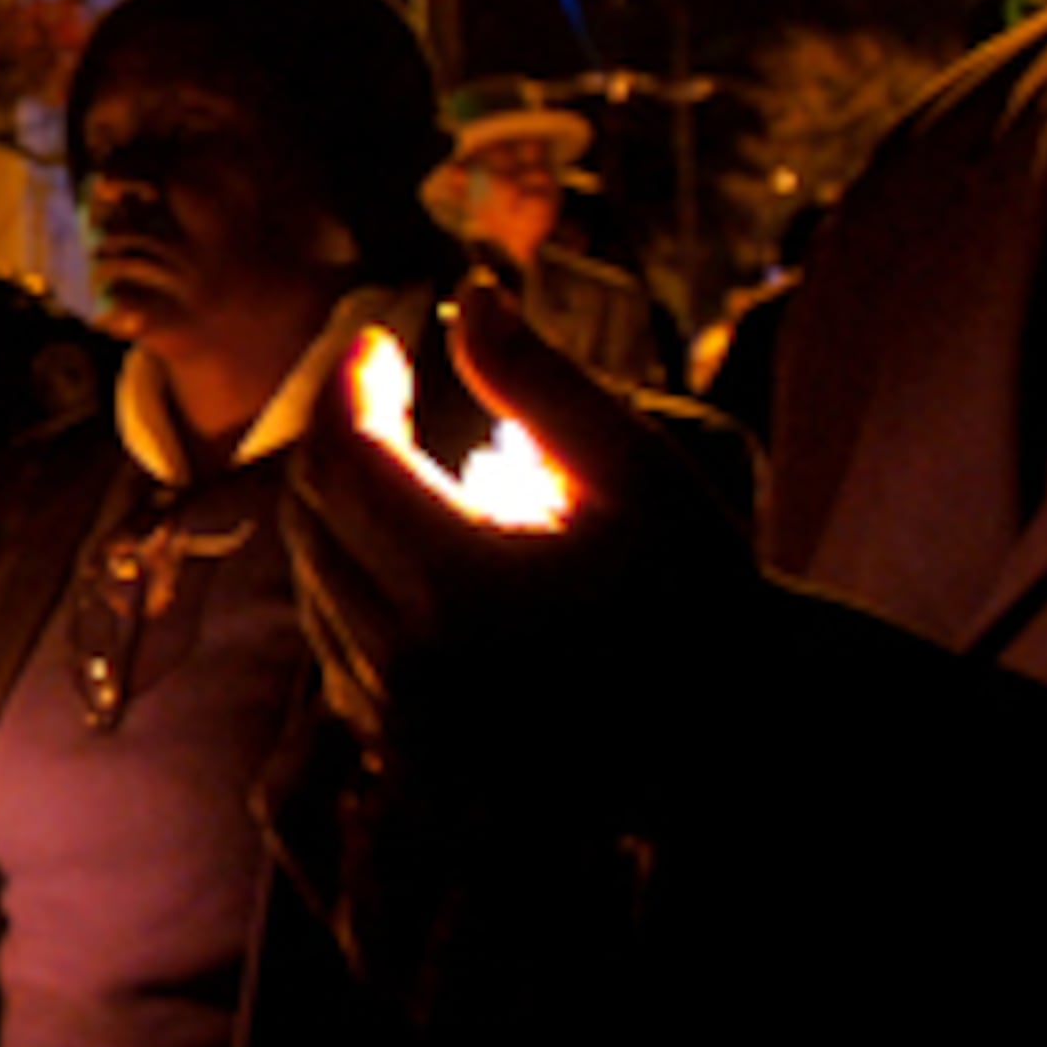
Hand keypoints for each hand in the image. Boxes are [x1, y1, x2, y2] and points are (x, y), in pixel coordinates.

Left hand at [290, 277, 754, 746]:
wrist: (733, 731)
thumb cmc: (697, 590)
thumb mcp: (637, 469)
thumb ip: (540, 380)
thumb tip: (470, 295)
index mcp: (465, 586)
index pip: (347, 459)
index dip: (348, 384)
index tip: (376, 339)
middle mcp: (415, 663)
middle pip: (312, 515)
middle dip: (340, 436)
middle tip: (382, 382)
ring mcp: (403, 719)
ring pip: (316, 579)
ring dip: (344, 507)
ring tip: (415, 462)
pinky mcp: (405, 752)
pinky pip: (340, 641)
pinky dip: (358, 578)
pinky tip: (420, 547)